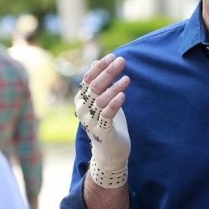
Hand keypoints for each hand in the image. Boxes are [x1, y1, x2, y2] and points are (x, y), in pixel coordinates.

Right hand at [74, 54, 130, 187]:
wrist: (110, 152)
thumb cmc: (107, 123)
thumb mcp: (103, 100)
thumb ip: (99, 83)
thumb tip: (95, 61)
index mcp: (82, 99)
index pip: (88, 78)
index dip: (100, 66)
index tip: (112, 56)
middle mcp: (83, 109)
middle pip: (94, 86)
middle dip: (108, 72)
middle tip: (122, 61)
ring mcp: (90, 121)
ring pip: (100, 100)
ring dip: (114, 87)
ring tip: (127, 78)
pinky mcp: (101, 131)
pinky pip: (106, 115)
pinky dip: (114, 104)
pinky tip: (123, 95)